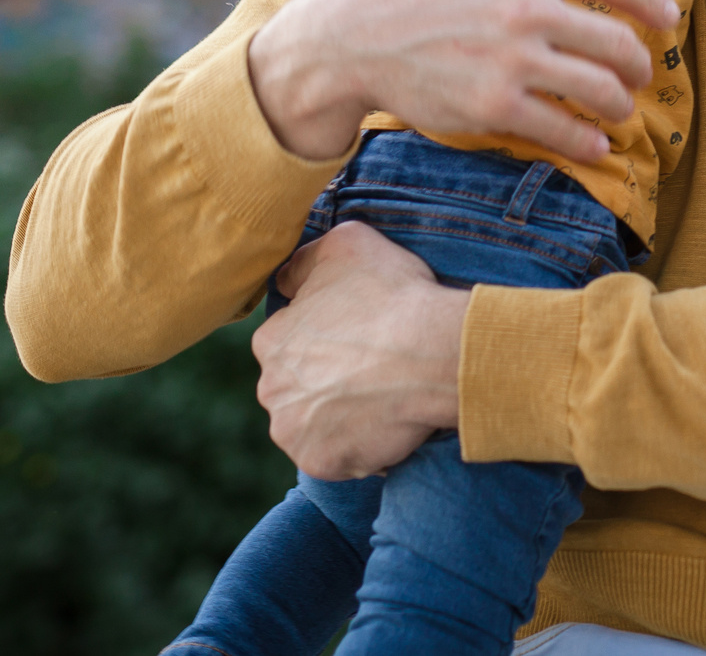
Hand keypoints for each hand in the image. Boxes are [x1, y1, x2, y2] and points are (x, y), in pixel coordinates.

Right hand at [246, 0, 680, 163]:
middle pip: (616, 42)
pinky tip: (593, 145)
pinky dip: (586, 142)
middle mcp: (527, 10)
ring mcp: (512, 61)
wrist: (347, 37)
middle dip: (638, 64)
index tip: (669, 18)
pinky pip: (560, 129)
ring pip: (597, 89)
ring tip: (618, 110)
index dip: (651, 2)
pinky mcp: (493, 106)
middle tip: (640, 73)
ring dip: (618, 105)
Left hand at [255, 222, 467, 478]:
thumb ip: (306, 260)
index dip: (326, 335)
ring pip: (313, 424)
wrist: (434, 352)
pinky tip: (387, 422)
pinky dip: (359, 446)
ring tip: (381, 396)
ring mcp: (292, 431)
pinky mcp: (321, 463)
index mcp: (271, 339)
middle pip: (297, 386)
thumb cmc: (394, 295)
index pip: (289, 339)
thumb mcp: (347, 243)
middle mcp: (270, 389)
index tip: (358, 334)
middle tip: (372, 367)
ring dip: (338, 415)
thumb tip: (287, 279)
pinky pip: (338, 457)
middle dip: (326, 379)